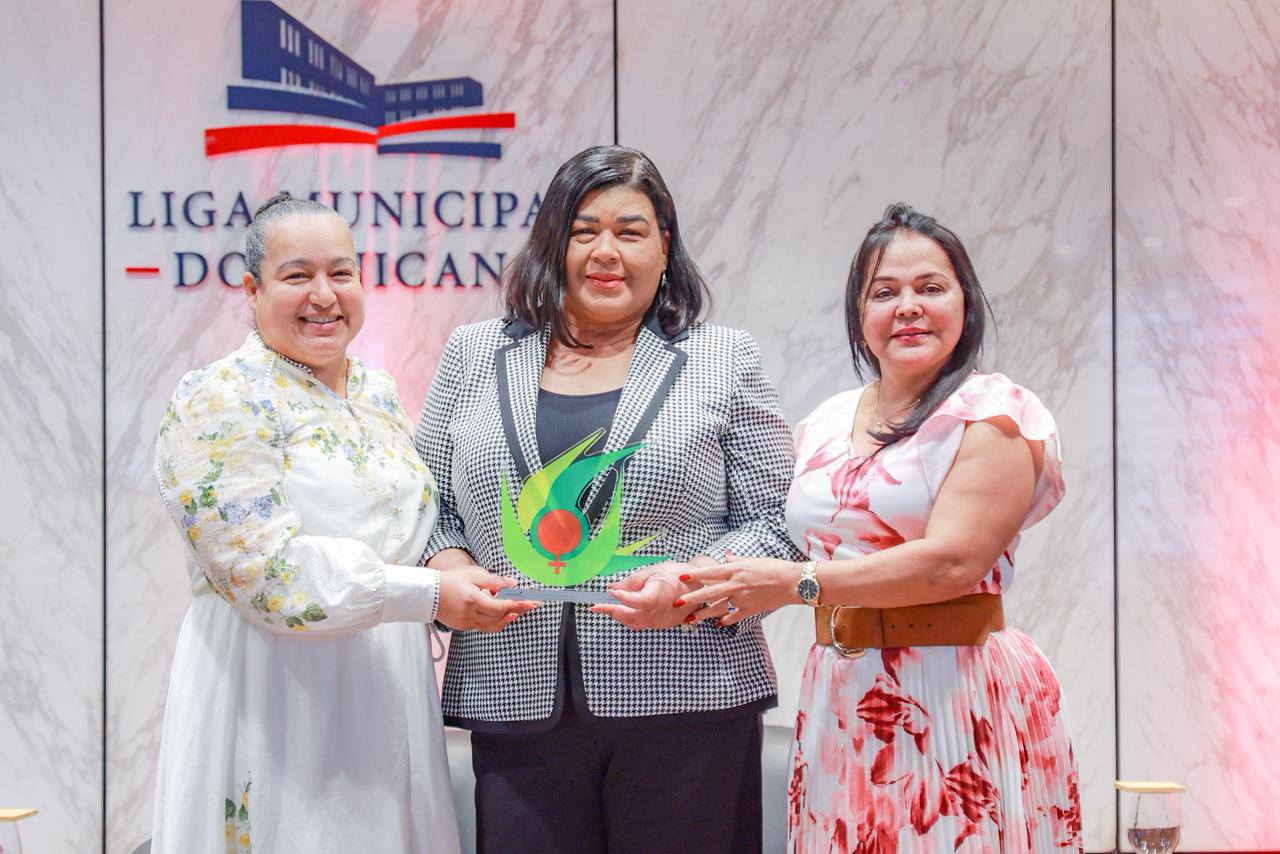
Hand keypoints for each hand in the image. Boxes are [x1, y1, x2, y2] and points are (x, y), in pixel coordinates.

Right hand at [436, 567, 537, 631]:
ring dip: (506, 619)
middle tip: (529, 605)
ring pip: (492, 626)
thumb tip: (512, 584)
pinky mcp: (462, 626)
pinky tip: (501, 614)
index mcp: (472, 600)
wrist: (427, 592)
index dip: (516, 605)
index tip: (530, 602)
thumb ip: (494, 580)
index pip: (499, 607)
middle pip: (498, 618)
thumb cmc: (450, 580)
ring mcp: (465, 623)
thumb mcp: (473, 574)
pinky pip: (483, 626)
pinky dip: (494, 621)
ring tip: (517, 611)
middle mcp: (469, 614)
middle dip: (516, 611)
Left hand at [591, 561, 699, 629]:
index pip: (638, 601)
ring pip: (635, 624)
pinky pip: (643, 624)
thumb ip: (632, 581)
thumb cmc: (678, 575)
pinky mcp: (662, 625)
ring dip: (620, 616)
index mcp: (660, 595)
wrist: (699, 586)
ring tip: (607, 607)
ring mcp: (661, 621)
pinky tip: (626, 609)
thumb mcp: (654, 571)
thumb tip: (614, 588)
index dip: (623, 598)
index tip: (610, 593)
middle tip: (596, 607)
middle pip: (631, 618)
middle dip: (612, 612)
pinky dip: (631, 617)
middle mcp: (660, 612)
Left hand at [679, 557, 804, 625]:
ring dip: (703, 615)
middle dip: (692, 598)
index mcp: (737, 569)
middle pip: (710, 592)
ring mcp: (743, 598)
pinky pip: (733, 617)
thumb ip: (737, 560)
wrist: (793, 582)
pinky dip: (725, 620)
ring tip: (690, 620)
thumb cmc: (775, 568)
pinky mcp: (750, 610)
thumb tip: (726, 556)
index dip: (695, 575)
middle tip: (677, 603)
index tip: (682, 577)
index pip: (711, 572)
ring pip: (718, 608)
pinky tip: (717, 624)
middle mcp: (737, 584)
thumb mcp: (754, 560)